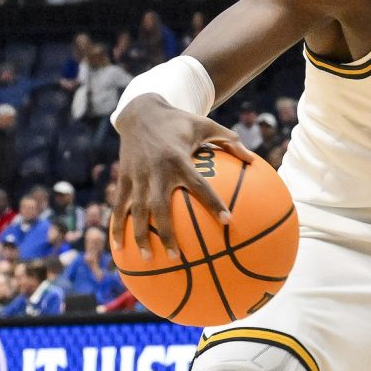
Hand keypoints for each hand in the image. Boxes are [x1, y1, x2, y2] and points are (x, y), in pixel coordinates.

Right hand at [113, 93, 257, 252]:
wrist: (141, 111)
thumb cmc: (180, 121)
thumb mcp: (206, 125)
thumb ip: (229, 141)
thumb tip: (253, 159)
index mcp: (179, 159)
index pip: (199, 185)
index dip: (213, 203)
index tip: (228, 222)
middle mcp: (157, 170)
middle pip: (160, 207)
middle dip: (167, 233)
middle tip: (177, 257)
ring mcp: (137, 175)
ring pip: (138, 210)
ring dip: (141, 235)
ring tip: (148, 259)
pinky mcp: (124, 177)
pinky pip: (119, 204)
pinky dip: (117, 225)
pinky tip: (119, 245)